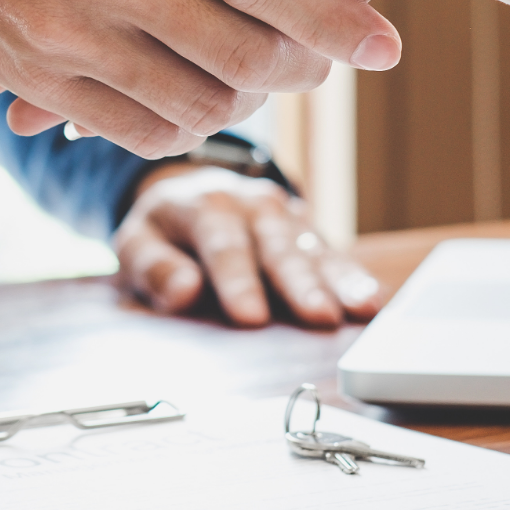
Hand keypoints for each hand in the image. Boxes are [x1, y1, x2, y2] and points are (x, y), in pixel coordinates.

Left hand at [114, 165, 383, 327]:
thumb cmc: (165, 230)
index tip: (251, 317)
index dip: (237, 281)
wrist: (192, 192)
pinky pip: (333, 255)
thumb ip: (153, 266)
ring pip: (312, 249)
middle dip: (299, 283)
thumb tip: (182, 292)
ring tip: (360, 309)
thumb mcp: (137, 241)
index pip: (223, 245)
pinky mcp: (307, 232)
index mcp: (204, 205)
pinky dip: (353, 278)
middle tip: (318, 316)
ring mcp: (285, 216)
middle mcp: (252, 205)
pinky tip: (371, 302)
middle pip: (277, 246)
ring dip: (337, 281)